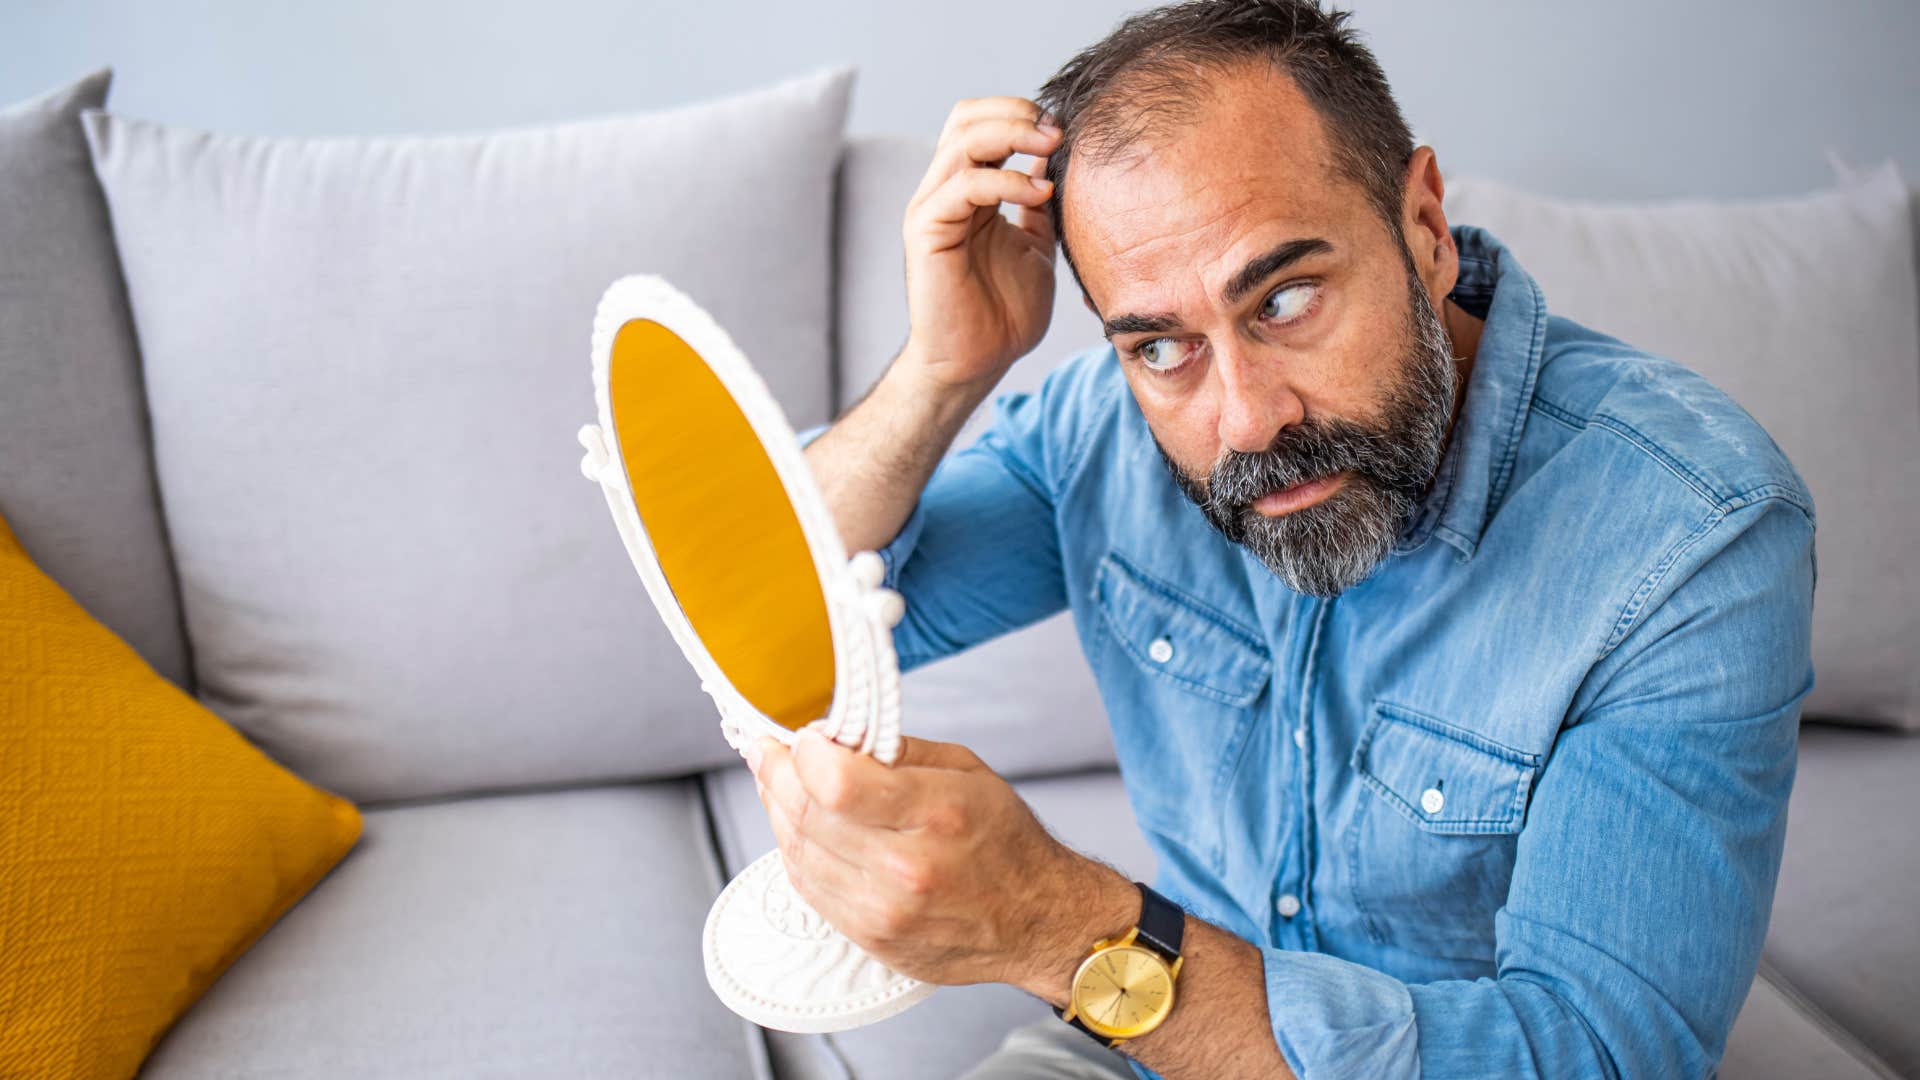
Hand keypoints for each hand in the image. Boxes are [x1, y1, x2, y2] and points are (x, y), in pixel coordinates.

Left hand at [745, 729, 1134, 999]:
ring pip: (797, 851)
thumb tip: (833, 735)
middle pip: (807, 813)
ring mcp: (883, 910)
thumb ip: (897, 749)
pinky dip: (795, 850)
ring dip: (779, 810)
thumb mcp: (966, 771)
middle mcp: (906, 868)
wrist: (1036, 920)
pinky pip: (808, 886)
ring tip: (781, 783)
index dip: (804, 752)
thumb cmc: (1005, 841)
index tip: (801, 737)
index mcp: (936, 814)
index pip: (835, 781)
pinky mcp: (869, 937)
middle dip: (777, 773)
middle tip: (771, 751)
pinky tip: (800, 827)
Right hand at [900, 97, 1061, 391]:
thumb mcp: (1036, 245)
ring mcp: (931, 208)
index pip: (981, 122)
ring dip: (1013, 135)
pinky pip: (963, 185)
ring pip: (963, 140)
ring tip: (1053, 147)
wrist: (978, 362)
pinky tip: (1039, 194)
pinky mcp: (926, 231)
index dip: (1021, 114)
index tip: (1065, 131)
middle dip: (1016, 113)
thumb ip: (1039, 204)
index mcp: (967, 190)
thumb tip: (1055, 161)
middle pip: (966, 117)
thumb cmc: (1005, 313)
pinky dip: (1006, 181)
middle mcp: (943, 191)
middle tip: (1058, 131)